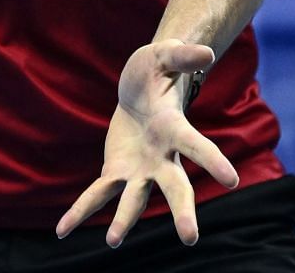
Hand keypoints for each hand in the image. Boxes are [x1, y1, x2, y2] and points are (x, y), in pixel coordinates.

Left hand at [55, 40, 238, 246]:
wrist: (140, 89)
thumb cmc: (157, 71)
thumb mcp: (165, 56)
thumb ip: (183, 56)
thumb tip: (207, 53)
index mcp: (175, 128)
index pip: (197, 146)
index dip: (213, 161)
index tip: (231, 180)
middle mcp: (163, 157)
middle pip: (176, 187)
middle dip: (182, 211)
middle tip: (190, 238)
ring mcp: (140, 170)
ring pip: (135, 200)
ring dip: (124, 221)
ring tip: (112, 241)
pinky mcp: (117, 172)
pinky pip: (98, 195)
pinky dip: (80, 212)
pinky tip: (62, 231)